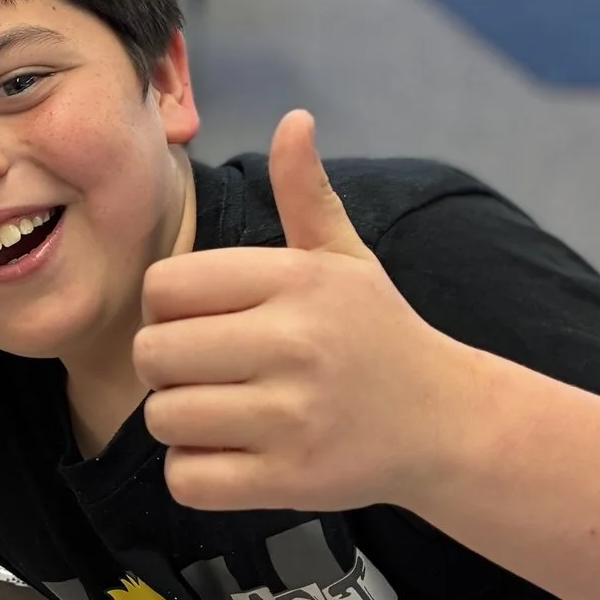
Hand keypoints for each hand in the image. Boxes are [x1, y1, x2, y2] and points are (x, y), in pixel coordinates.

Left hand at [134, 109, 481, 512]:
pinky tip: (232, 455)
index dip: (166, 308)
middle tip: (207, 372)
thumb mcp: (346, 257)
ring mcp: (293, 416)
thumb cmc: (378, 334)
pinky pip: (188, 479)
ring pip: (164, 417)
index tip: (201, 321)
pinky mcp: (290, 480)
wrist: (447, 423)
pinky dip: (196, 473)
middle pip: (152, 354)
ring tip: (223, 412)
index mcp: (295, 281)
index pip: (164, 287)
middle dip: (165, 366)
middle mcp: (293, 343)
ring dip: (180, 421)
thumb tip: (295, 120)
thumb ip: (306, 194)